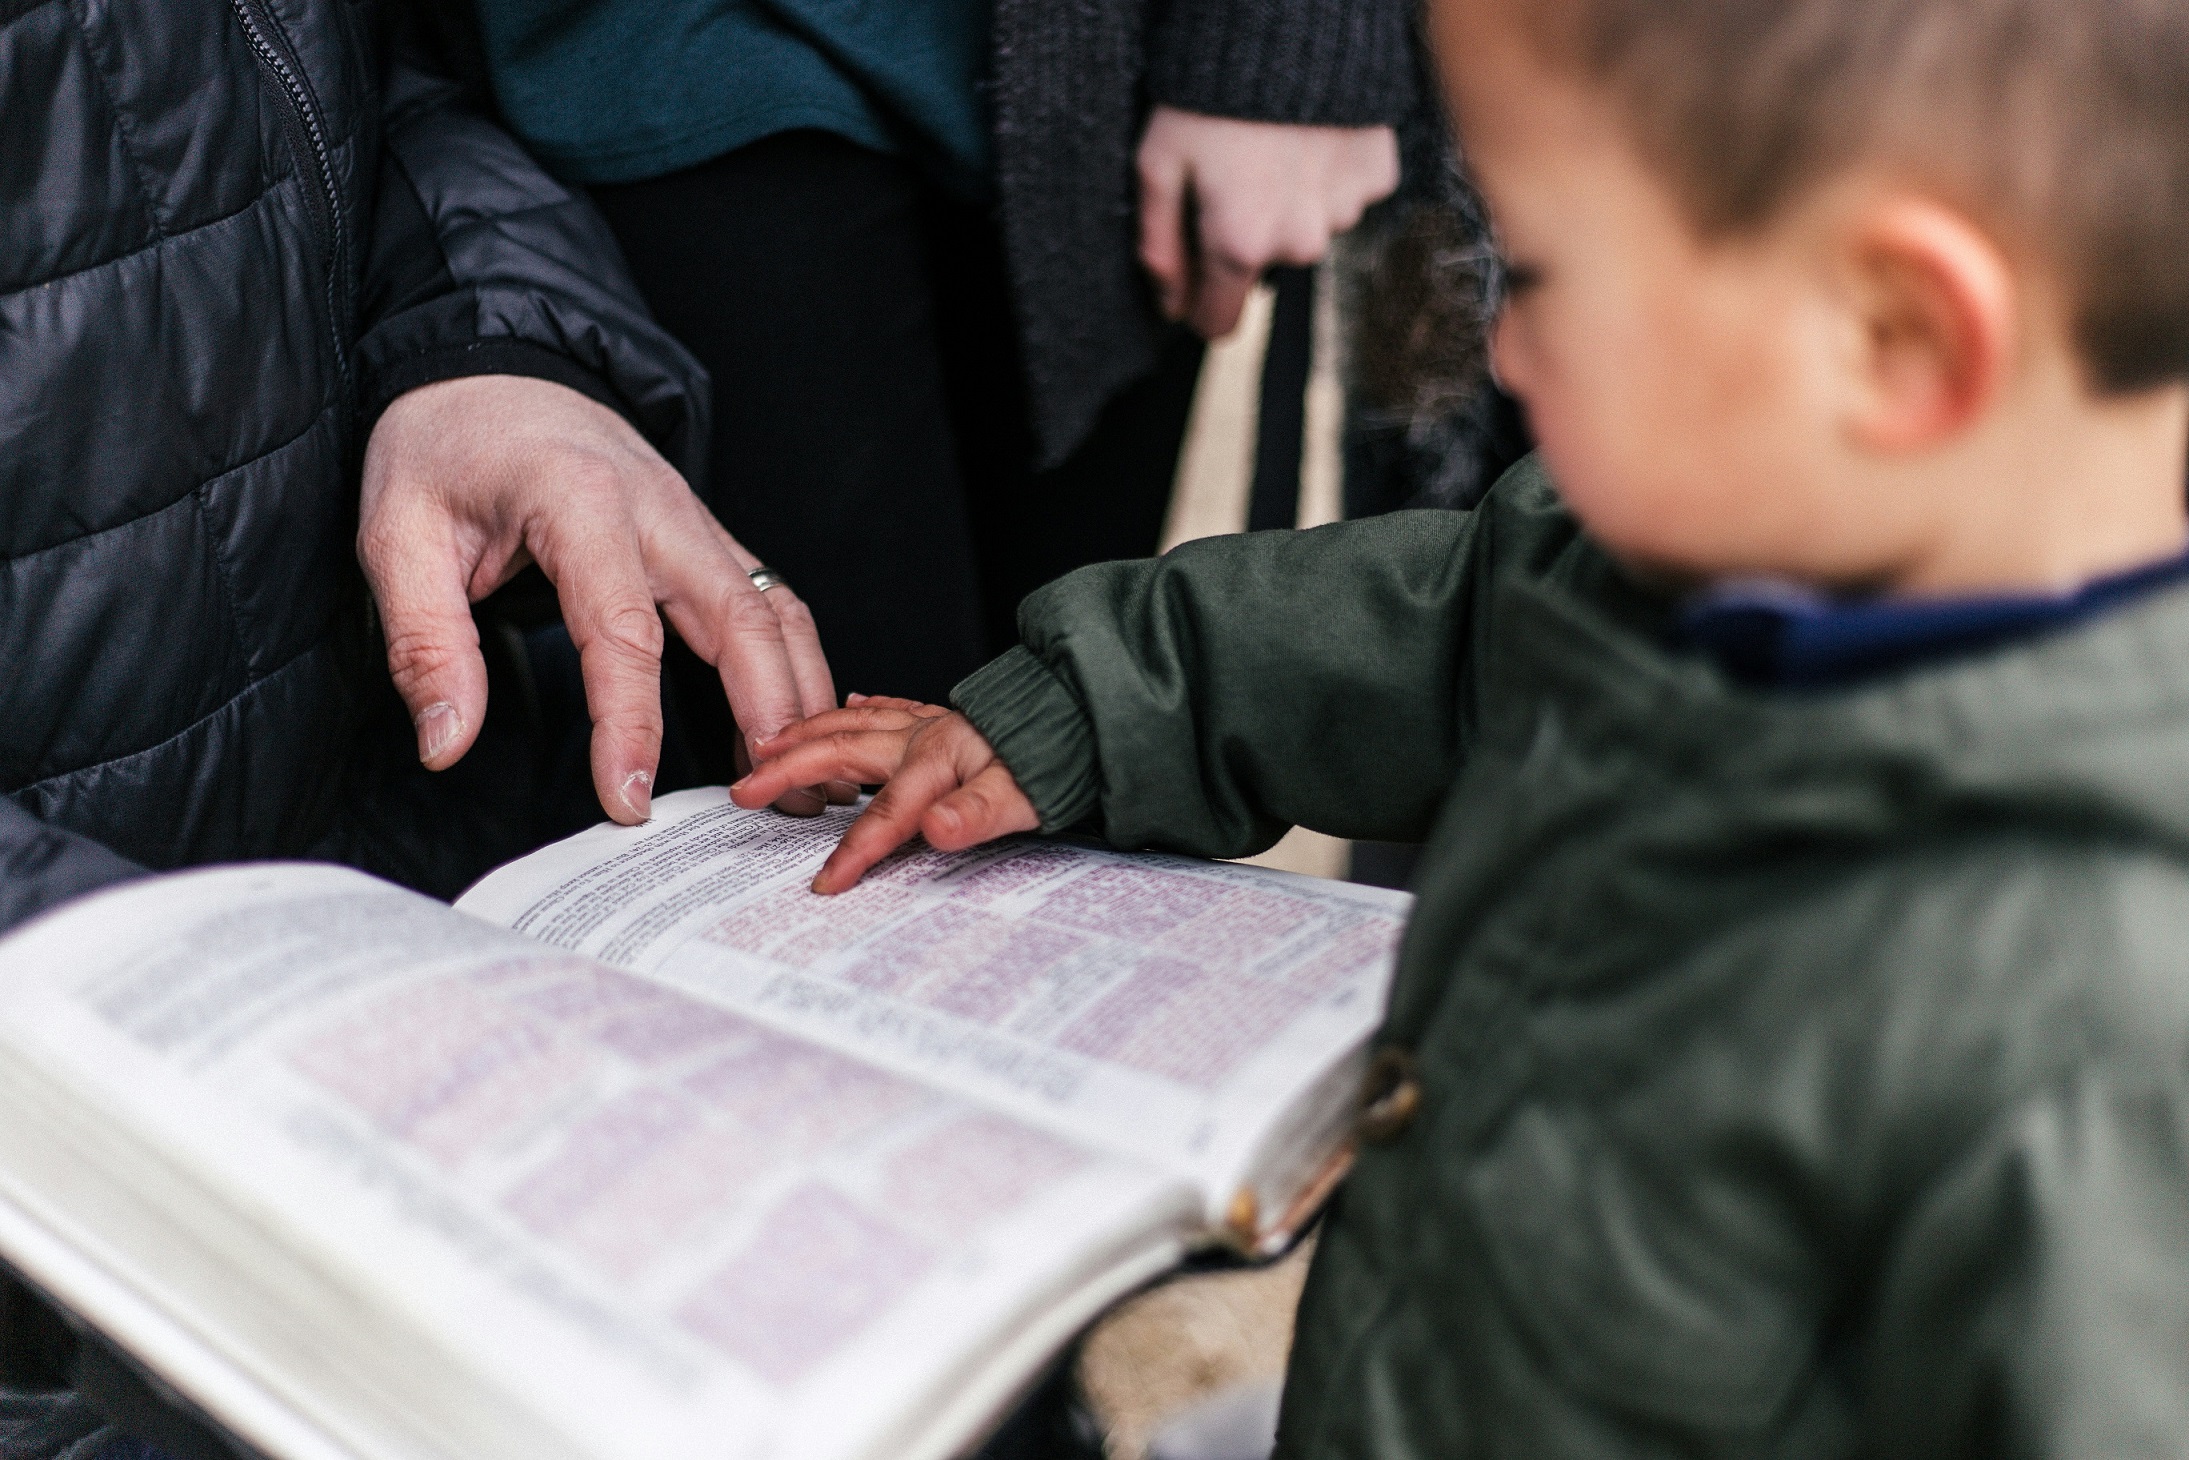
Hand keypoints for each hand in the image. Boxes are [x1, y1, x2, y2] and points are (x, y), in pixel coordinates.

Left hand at [360, 374, 849, 824]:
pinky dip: (796, 667)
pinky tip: (792, 726)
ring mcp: (697, 520)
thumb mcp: (397, 536)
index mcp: (581, 502)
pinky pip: (772, 605)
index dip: (631, 725)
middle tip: (779, 803)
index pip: (623, 631)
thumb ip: (425, 643)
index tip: (628, 802)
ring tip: (809, 780)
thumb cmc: (444, 446)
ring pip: (778, 613)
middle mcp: (661, 509)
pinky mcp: (708, 537)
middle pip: (744, 620)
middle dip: (770, 716)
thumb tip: (446, 743)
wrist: (491, 366)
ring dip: (802, 696)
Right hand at [731, 696, 1039, 893]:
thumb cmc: (1061, 759)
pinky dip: (862, 708)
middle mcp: (926, 735)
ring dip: (808, 734)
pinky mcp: (946, 718)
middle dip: (791, 771)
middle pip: (844, 752)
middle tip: (746, 789)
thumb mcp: (1028, 797)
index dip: (854, 851)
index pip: (885, 815)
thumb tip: (937, 830)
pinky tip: (851, 705)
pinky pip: (891, 707)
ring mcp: (933, 723)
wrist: (1092, 715)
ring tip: (768, 743)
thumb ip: (979, 814)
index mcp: (939, 759)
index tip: (825, 885)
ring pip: (855, 722)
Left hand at [1137, 107, 1399, 337]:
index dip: (1198, 304)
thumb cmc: (1208, 92)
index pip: (1219, 321)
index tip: (1191, 278)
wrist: (1291, 24)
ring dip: (1289, 203)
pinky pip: (1345, 193)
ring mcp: (1344, 210)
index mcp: (1240, 244)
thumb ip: (1159, 244)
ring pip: (1307, 229)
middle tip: (1231, 176)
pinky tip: (1308, 137)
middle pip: (1264, 268)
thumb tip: (1170, 305)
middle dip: (1245, 237)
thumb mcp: (1157, 163)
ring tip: (1271, 148)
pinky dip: (1325, 174)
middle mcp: (1299, 242)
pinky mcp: (1376, 176)